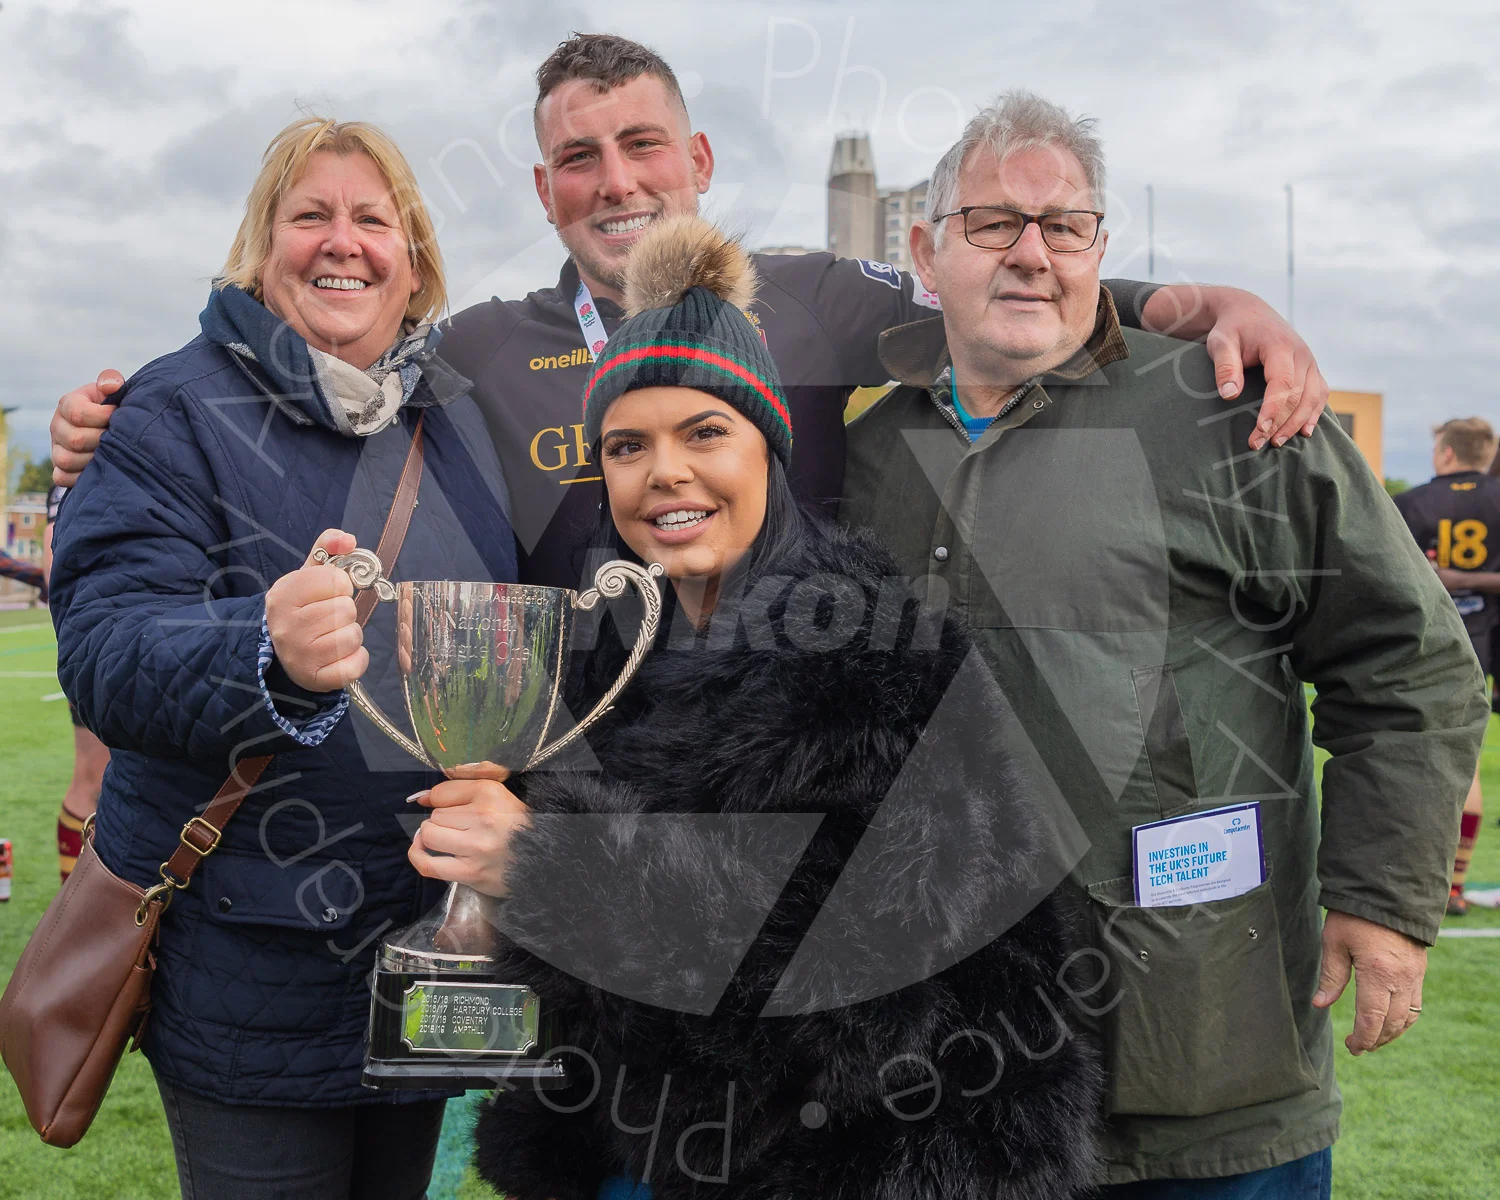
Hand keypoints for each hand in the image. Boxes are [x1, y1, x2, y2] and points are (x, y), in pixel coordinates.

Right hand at [51, 370, 123, 485]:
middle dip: (102, 440)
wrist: (112, 428)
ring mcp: (56, 448)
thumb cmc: (114, 407)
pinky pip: (62, 478)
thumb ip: (112, 381)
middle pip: (74, 439)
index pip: (77, 413)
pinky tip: (99, 469)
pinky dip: (80, 477)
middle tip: (119, 439)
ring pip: (66, 460)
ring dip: (93, 460)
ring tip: (112, 454)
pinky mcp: (59, 468)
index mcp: (68, 404)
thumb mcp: (114, 390)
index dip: (102, 416)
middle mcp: (57, 426)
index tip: (118, 416)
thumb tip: (110, 386)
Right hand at [264, 529, 366, 691]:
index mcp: (283, 594)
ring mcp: (300, 655)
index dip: (340, 586)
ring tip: (332, 635)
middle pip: (346, 609)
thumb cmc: (302, 607)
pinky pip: (355, 665)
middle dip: (345, 611)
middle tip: (329, 617)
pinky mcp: (314, 678)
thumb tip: (348, 539)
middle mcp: (287, 626)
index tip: (328, 594)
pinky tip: (340, 656)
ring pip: (353, 636)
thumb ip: (328, 546)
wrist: (282, 650)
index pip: (337, 580)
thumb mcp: (308, 573)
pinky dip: (356, 659)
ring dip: (351, 634)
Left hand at [408, 765, 530, 896]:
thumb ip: (463, 787)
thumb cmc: (517, 828)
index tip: (448, 809)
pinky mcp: (471, 872)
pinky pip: (427, 864)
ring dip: (432, 838)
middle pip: (435, 814)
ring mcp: (477, 846)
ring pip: (429, 834)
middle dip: (442, 821)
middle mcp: (484, 816)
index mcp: (491, 792)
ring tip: (447, 840)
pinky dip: (418, 856)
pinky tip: (422, 851)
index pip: (442, 792)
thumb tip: (422, 798)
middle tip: (461, 829)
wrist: (542, 861)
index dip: (439, 800)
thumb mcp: (500, 796)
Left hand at [1143, 285, 1328, 450]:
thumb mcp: (1220, 343)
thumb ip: (1225, 367)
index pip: (1282, 384)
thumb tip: (1229, 396)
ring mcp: (1309, 361)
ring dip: (1298, 423)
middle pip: (1299, 395)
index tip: (1259, 431)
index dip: (1273, 410)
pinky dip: (1314, 413)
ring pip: (1314, 397)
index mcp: (1280, 345)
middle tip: (1258, 444)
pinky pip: (1320, 393)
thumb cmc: (1231, 329)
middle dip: (1280, 423)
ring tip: (1277, 443)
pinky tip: (1304, 431)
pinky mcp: (1310, 368)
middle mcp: (1301, 353)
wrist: (1247, 312)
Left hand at [1312, 909, 1426, 1054]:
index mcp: (1378, 972)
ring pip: (1408, 1017)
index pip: (1372, 1018)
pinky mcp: (1419, 970)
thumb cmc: (1354, 915)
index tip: (1352, 1046)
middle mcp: (1402, 978)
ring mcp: (1415, 975)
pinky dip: (1403, 1018)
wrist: (1386, 891)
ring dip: (1391, 1032)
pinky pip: (1416, 1004)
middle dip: (1376, 1040)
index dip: (1363, 1037)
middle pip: (1393, 1023)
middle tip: (1358, 1047)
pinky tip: (1389, 1021)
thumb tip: (1320, 1004)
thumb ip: (1331, 976)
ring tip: (1372, 1039)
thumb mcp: (1334, 942)